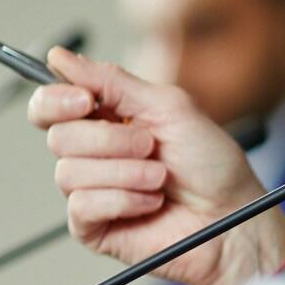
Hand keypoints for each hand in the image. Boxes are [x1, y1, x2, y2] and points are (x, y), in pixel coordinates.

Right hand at [29, 47, 284, 284]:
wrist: (234, 217)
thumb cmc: (212, 164)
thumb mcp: (169, 107)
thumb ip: (112, 82)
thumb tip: (58, 57)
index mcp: (106, 119)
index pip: (51, 104)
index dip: (57, 99)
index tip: (87, 101)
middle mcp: (93, 153)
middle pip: (58, 136)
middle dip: (110, 140)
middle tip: (151, 146)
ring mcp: (91, 191)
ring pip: (69, 172)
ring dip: (125, 173)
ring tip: (160, 179)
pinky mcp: (94, 226)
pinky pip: (81, 206)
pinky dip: (123, 200)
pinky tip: (151, 203)